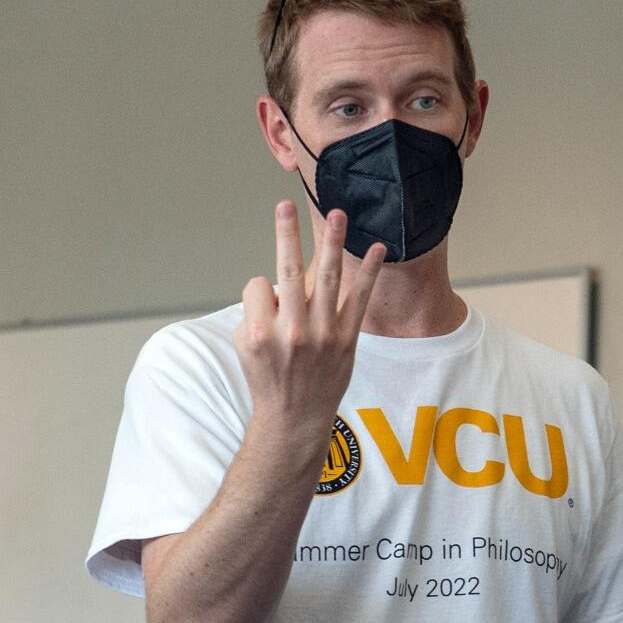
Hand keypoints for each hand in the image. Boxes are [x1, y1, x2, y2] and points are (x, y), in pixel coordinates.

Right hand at [236, 200, 383, 435]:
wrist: (295, 418)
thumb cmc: (267, 378)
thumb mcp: (244, 347)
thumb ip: (256, 313)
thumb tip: (277, 283)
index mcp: (260, 333)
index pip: (257, 284)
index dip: (259, 292)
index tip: (264, 311)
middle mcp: (292, 332)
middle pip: (287, 271)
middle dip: (287, 234)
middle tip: (287, 204)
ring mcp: (323, 335)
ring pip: (327, 278)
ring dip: (332, 243)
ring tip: (338, 214)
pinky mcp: (347, 339)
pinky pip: (360, 299)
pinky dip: (369, 273)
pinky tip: (378, 248)